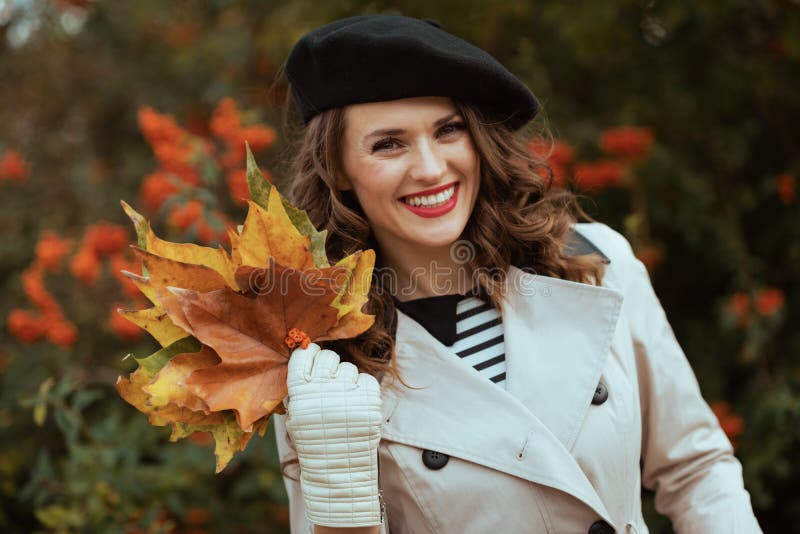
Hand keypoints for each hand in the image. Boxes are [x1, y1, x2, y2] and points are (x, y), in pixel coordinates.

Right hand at [285, 343, 382, 527]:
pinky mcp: (368, 401)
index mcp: (300, 392)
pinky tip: (356, 404)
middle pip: (327, 357)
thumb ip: (301, 389)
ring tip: (343, 400)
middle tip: (330, 381)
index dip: (309, 353)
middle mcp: (323, 389)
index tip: (313, 356)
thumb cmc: (313, 441)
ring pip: (348, 368)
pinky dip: (363, 388)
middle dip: (329, 366)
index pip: (303, 355)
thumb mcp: (296, 416)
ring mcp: (347, 394)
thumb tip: (308, 357)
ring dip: (346, 379)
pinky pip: (367, 379)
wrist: (336, 471)